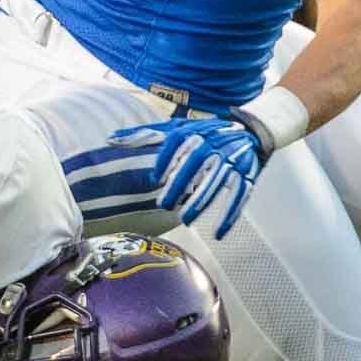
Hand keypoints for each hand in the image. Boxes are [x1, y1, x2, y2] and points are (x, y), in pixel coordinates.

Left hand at [106, 116, 269, 238]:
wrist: (250, 130)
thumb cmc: (204, 132)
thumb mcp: (177, 128)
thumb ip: (145, 134)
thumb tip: (110, 138)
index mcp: (196, 130)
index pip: (179, 139)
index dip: (167, 158)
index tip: (155, 178)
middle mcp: (215, 142)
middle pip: (198, 160)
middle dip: (182, 182)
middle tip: (165, 204)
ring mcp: (233, 158)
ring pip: (219, 179)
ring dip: (203, 200)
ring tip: (185, 220)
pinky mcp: (248, 174)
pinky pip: (241, 195)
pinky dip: (230, 214)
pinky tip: (218, 233)